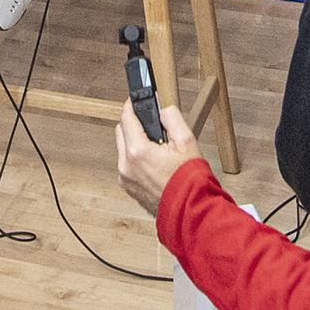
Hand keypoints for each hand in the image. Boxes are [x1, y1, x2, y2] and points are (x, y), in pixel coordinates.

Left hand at [114, 100, 198, 215]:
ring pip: (123, 149)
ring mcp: (125, 178)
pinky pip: (126, 164)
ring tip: (156, 146)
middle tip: (150, 124)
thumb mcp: (186, 140)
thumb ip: (171, 118)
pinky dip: (135, 158)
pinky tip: (153, 161)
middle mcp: (126, 165)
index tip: (135, 100)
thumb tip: (162, 110)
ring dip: (134, 141)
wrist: (189, 209)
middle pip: (121, 131)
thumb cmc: (189, 180)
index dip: (131, 105)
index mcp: (137, 151)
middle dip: (133, 124)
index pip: (126, 118)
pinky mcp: (128, 187)